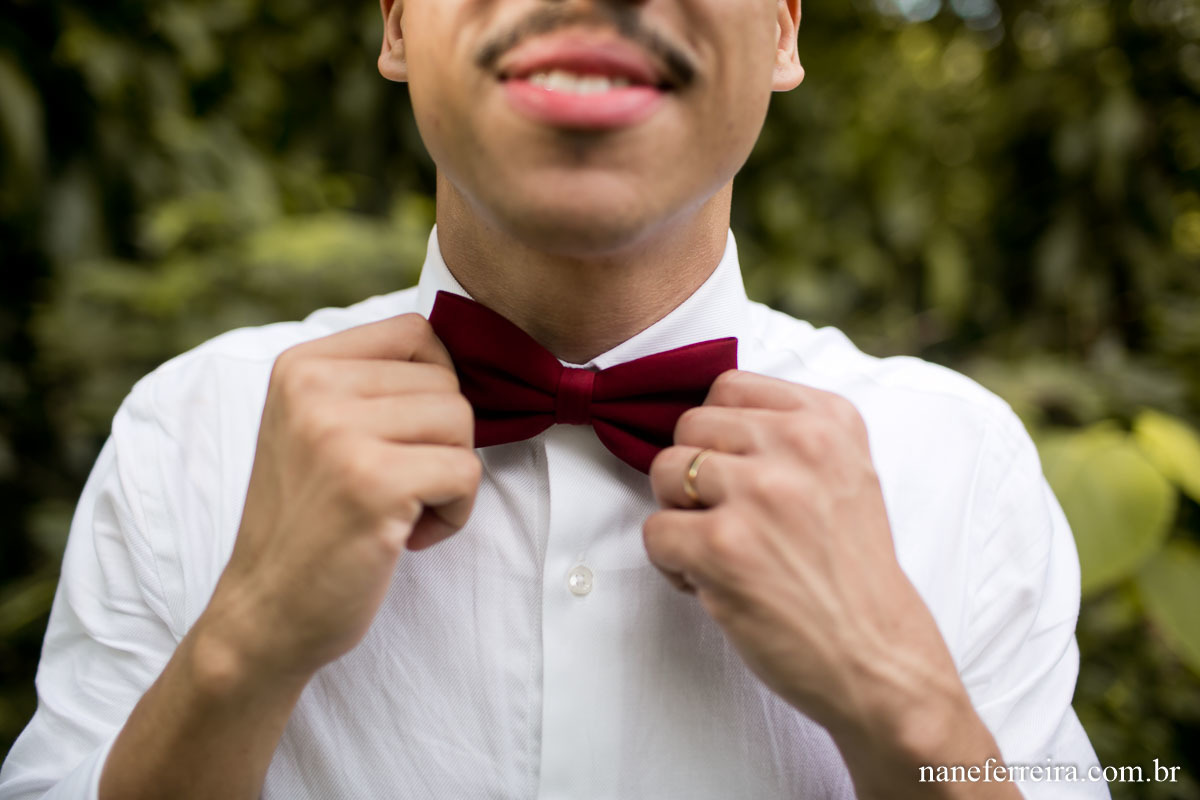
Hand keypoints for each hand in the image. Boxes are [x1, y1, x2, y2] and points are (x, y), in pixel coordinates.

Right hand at [204, 314, 480, 682]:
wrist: (265, 614)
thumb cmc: (309, 523)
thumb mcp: (316, 429)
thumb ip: (371, 384)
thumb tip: (460, 350)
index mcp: (301, 365)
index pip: (416, 333)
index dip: (435, 387)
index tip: (404, 438)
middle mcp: (313, 388)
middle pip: (447, 383)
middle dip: (441, 442)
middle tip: (395, 488)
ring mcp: (340, 433)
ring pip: (463, 423)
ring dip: (449, 477)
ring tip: (399, 511)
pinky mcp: (374, 483)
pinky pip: (466, 472)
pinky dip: (455, 513)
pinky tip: (407, 537)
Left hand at [643, 371, 1013, 796]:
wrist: (879, 657)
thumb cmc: (850, 571)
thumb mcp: (844, 474)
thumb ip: (786, 434)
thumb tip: (703, 416)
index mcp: (829, 419)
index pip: (727, 387)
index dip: (717, 435)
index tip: (739, 474)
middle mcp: (798, 444)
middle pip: (688, 426)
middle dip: (693, 475)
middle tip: (729, 521)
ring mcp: (760, 493)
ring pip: (664, 471)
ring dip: (679, 516)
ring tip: (720, 551)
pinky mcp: (724, 546)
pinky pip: (653, 531)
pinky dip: (671, 564)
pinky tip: (711, 583)